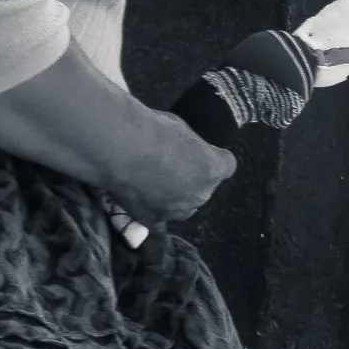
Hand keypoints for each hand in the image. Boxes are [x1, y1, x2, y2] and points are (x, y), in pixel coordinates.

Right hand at [116, 121, 237, 227]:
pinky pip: (157, 217)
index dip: (213, 158)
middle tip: (169, 164)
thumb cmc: (152, 131)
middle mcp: (201, 195)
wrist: (122, 149)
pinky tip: (138, 194)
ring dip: (173, 196)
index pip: (226, 166)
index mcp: (214, 169)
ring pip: (182, 206)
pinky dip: (150, 208)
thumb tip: (184, 148)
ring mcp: (177, 211)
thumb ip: (189, 146)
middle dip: (191, 179)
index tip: (200, 152)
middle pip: (203, 188)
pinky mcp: (153, 220)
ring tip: (150, 179)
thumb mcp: (181, 128)